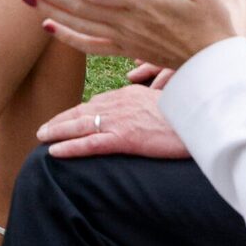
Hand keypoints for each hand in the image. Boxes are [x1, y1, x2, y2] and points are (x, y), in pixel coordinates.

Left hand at [20, 0, 245, 69]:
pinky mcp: (126, 49)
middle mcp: (125, 21)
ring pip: (77, 23)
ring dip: (48, 9)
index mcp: (140, 2)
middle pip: (76, 5)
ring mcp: (123, 38)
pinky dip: (66, 37)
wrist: (217, 63)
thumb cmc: (213, 19)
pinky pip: (89, 45)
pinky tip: (48, 27)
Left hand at [37, 84, 188, 160]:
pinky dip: (69, 147)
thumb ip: (146, 105)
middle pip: (82, 110)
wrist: (203, 122)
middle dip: (61, 119)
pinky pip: (90, 144)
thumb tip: (140, 115)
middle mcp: (120, 103)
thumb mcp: (164, 103)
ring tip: (41, 136)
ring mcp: (120, 120)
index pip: (97, 102)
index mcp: (129, 93)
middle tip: (44, 128)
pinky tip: (54, 152)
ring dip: (57, 131)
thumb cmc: (189, 116)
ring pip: (80, 125)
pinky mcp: (124, 138)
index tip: (65, 117)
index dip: (78, 111)